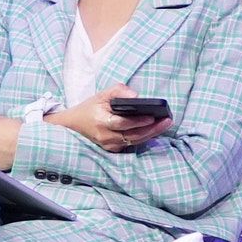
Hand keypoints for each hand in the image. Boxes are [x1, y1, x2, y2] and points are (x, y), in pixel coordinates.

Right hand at [54, 89, 172, 153]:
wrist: (73, 125)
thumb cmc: (89, 108)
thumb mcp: (100, 95)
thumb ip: (118, 91)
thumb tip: (136, 95)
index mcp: (101, 122)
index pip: (122, 123)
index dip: (138, 121)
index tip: (152, 116)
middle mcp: (106, 137)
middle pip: (133, 135)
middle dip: (152, 129)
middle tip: (167, 121)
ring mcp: (109, 145)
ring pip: (135, 141)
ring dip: (151, 134)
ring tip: (165, 124)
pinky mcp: (113, 149)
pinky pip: (131, 144)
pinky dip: (144, 137)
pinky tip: (155, 130)